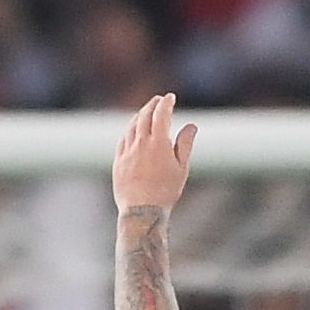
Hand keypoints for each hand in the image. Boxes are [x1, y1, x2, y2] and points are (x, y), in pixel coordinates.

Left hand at [112, 93, 195, 213]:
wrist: (142, 211)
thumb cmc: (166, 192)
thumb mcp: (181, 168)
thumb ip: (185, 144)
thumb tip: (191, 125)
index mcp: (158, 143)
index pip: (161, 114)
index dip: (166, 103)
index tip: (170, 97)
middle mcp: (140, 143)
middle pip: (144, 115)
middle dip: (152, 104)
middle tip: (159, 100)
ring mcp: (127, 152)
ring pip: (131, 126)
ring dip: (140, 115)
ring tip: (146, 112)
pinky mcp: (118, 161)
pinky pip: (123, 139)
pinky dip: (130, 130)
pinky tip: (133, 131)